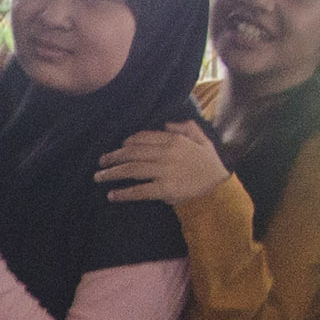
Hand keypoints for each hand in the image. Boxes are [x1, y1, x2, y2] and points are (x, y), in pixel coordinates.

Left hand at [98, 119, 231, 207]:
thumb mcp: (200, 137)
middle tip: (100, 163)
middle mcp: (166, 153)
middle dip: (113, 157)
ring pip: (132, 169)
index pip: (143, 138)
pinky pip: (140, 190)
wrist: (220, 182)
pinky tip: (112, 195)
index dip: (127, 143)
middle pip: (132, 153)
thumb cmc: (209, 161)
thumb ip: (184, 127)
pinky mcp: (165, 190)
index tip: (118, 148)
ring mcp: (164, 172)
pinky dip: (124, 193)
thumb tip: (166, 124)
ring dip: (112, 173)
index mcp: (173, 140)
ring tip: (99, 177)